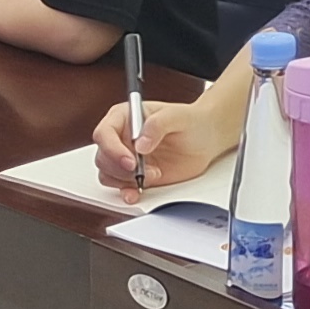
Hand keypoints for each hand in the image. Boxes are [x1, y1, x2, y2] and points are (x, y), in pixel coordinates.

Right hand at [90, 95, 230, 200]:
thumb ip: (158, 124)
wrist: (206, 139)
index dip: (112, 149)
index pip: (104, 133)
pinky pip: (120, 187)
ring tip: (154, 174)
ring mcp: (127, 158)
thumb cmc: (191, 121)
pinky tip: (137, 192)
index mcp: (125, 117)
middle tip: (144, 171)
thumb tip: (140, 143)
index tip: (131, 161)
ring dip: (127, 180)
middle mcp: (122, 138)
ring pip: (108, 174)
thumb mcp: (178, 116)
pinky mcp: (135, 175)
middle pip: (103, 157)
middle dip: (121, 169)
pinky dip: (127, 192)